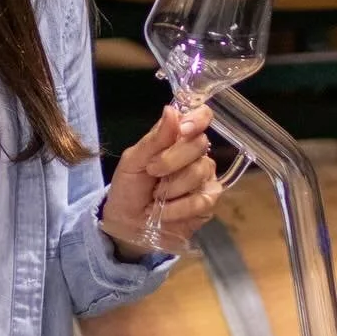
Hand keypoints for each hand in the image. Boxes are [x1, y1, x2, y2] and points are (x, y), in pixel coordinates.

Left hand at [98, 103, 221, 257]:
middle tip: (152, 172)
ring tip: (156, 196)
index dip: (197, 120)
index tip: (183, 130)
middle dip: (171, 160)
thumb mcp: (133, 161)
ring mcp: (205, 178)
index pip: (201, 117)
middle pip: (199, 144)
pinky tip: (165, 212)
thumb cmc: (128, 188)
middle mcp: (195, 155)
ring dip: (171, 187)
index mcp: (176, 138)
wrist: (127, 225)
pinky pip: (202, 199)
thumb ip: (154, 139)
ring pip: (199, 172)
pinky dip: (178, 207)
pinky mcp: (209, 202)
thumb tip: (171, 110)